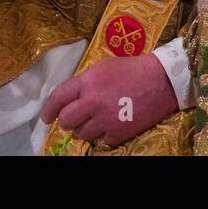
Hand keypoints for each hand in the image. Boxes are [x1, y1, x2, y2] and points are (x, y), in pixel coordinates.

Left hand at [40, 53, 178, 146]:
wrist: (161, 81)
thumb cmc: (131, 69)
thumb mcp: (102, 67)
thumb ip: (84, 81)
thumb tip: (71, 96)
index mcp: (87, 82)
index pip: (58, 98)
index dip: (48, 109)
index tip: (46, 117)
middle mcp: (93, 102)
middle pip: (66, 120)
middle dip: (65, 121)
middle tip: (71, 119)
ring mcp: (106, 120)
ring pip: (82, 133)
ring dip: (83, 129)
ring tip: (92, 121)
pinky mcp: (119, 133)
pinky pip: (100, 141)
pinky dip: (101, 135)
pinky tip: (108, 125)